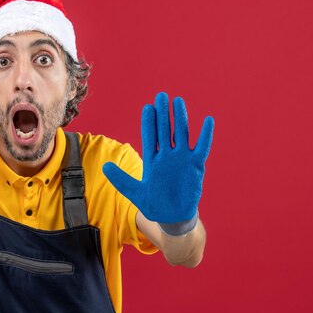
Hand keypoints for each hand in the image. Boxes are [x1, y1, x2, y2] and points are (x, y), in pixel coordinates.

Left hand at [103, 93, 213, 225]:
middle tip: (161, 96)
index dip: (149, 122)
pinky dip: (205, 134)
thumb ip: (120, 179)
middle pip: (165, 130)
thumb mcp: (133, 192)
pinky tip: (207, 120)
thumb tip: (104, 166)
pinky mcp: (196, 165)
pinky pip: (202, 147)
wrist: (172, 216)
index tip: (147, 107)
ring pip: (182, 133)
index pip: (150, 136)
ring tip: (178, 101)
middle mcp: (167, 156)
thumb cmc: (153, 204)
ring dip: (180, 118)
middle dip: (163, 113)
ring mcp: (182, 159)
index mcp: (152, 160)